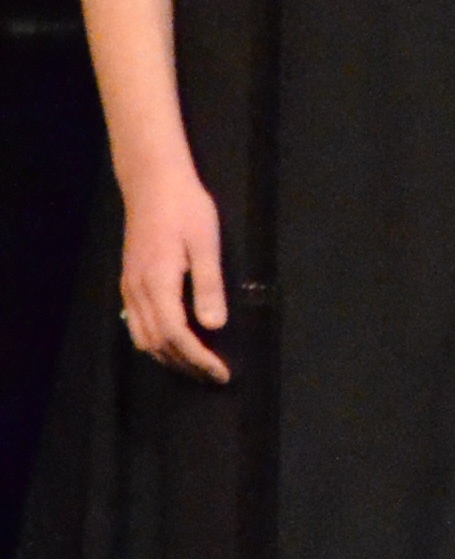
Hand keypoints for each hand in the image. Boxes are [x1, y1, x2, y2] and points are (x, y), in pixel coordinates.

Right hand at [119, 155, 229, 379]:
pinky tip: (173, 343)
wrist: (152, 182)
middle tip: (214, 376)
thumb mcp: (205, 243)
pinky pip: (136, 324)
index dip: (198, 358)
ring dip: (169, 357)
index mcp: (158, 282)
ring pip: (143, 337)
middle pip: (157, 343)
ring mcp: (129, 287)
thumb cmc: (185, 207)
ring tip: (197, 366)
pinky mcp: (129, 281)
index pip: (176, 335)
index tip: (221, 372)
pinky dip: (155, 342)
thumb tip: (213, 326)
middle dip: (186, 365)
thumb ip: (208, 286)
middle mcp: (138, 290)